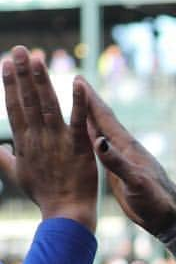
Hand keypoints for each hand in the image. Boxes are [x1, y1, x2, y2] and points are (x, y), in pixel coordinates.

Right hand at [0, 46, 96, 229]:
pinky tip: (79, 83)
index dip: (10, 84)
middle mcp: (38, 138)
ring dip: (42, 81)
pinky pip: (79, 121)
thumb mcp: (18, 175)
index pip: (14, 107)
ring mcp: (59, 142)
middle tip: (19, 49)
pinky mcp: (79, 148)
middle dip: (22, 74)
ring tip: (37, 58)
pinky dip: (79, 102)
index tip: (6, 63)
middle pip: (27, 101)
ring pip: (48, 106)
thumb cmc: (43, 196)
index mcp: (25, 142)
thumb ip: (4, 158)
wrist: (65, 214)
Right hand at [75, 76, 175, 233]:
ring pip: (101, 132)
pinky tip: (87, 134)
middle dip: (88, 101)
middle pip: (102, 119)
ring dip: (88, 116)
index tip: (79, 78)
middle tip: (76, 79)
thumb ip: (117, 162)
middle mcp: (124, 149)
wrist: (168, 218)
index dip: (91, 99)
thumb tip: (99, 141)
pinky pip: (102, 149)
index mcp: (127, 148)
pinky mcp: (120, 170)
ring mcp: (122, 159)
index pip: (106, 118)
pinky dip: (92, 137)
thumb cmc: (156, 201)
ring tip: (77, 101)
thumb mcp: (136, 182)